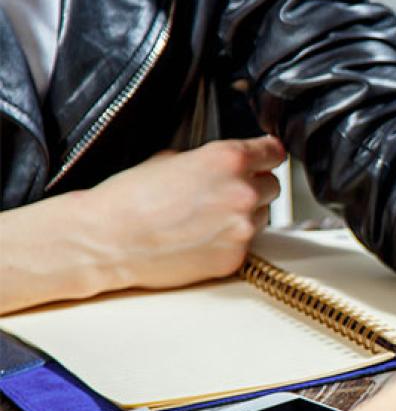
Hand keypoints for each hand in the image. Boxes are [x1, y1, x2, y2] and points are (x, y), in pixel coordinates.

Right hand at [90, 137, 283, 289]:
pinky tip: (200, 238)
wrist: (106, 241)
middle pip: (272, 186)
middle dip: (253, 187)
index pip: (274, 153)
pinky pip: (246, 244)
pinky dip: (230, 240)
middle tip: (223, 193)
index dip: (266, 155)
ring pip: (262, 217)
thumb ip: (210, 160)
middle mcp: (242, 193)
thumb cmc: (128, 199)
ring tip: (205, 218)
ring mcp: (242, 229)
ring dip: (244, 215)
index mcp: (229, 160)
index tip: (265, 158)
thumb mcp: (170, 158)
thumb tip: (226, 165)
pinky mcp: (235, 258)